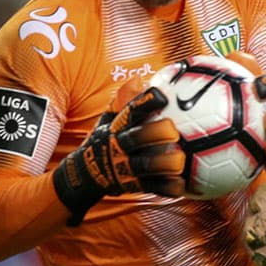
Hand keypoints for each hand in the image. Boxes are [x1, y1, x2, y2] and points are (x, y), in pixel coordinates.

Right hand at [52, 84, 184, 224]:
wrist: (84, 174)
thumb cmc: (105, 139)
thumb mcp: (108, 118)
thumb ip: (124, 100)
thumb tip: (140, 79)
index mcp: (117, 127)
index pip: (130, 111)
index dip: (146, 103)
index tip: (162, 96)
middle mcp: (120, 146)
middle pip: (136, 138)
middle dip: (154, 133)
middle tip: (173, 130)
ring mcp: (127, 167)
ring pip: (146, 165)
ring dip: (164, 163)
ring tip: (180, 159)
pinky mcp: (134, 185)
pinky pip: (152, 187)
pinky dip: (167, 187)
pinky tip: (181, 184)